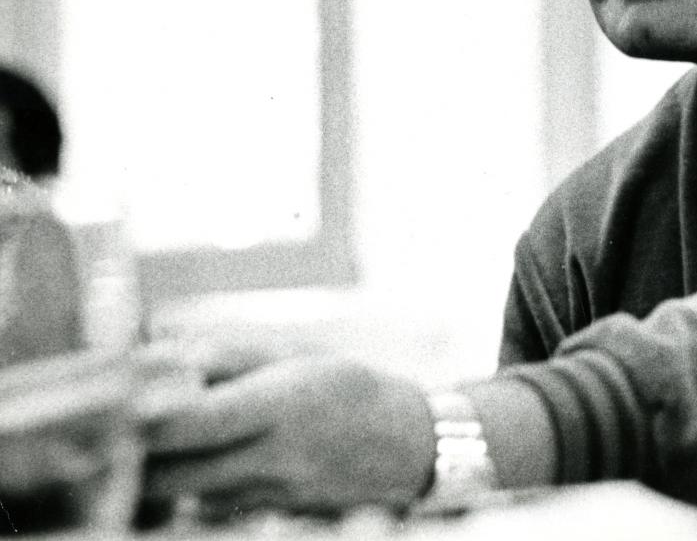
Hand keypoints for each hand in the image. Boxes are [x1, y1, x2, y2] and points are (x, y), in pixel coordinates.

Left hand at [143, 340, 435, 517]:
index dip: (145, 417)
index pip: (195, 420)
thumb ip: (226, 355)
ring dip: (160, 473)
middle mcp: (274, 455)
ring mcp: (269, 495)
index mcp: (282, 403)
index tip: (118, 402)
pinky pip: (208, 507)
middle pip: (172, 474)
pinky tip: (198, 462)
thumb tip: (161, 360)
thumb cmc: (345, 388)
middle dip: (134, 455)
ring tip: (156, 440)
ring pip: (183, 496)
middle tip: (120, 426)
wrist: (405, 446)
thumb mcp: (293, 353)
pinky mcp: (267, 517)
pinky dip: (190, 489)